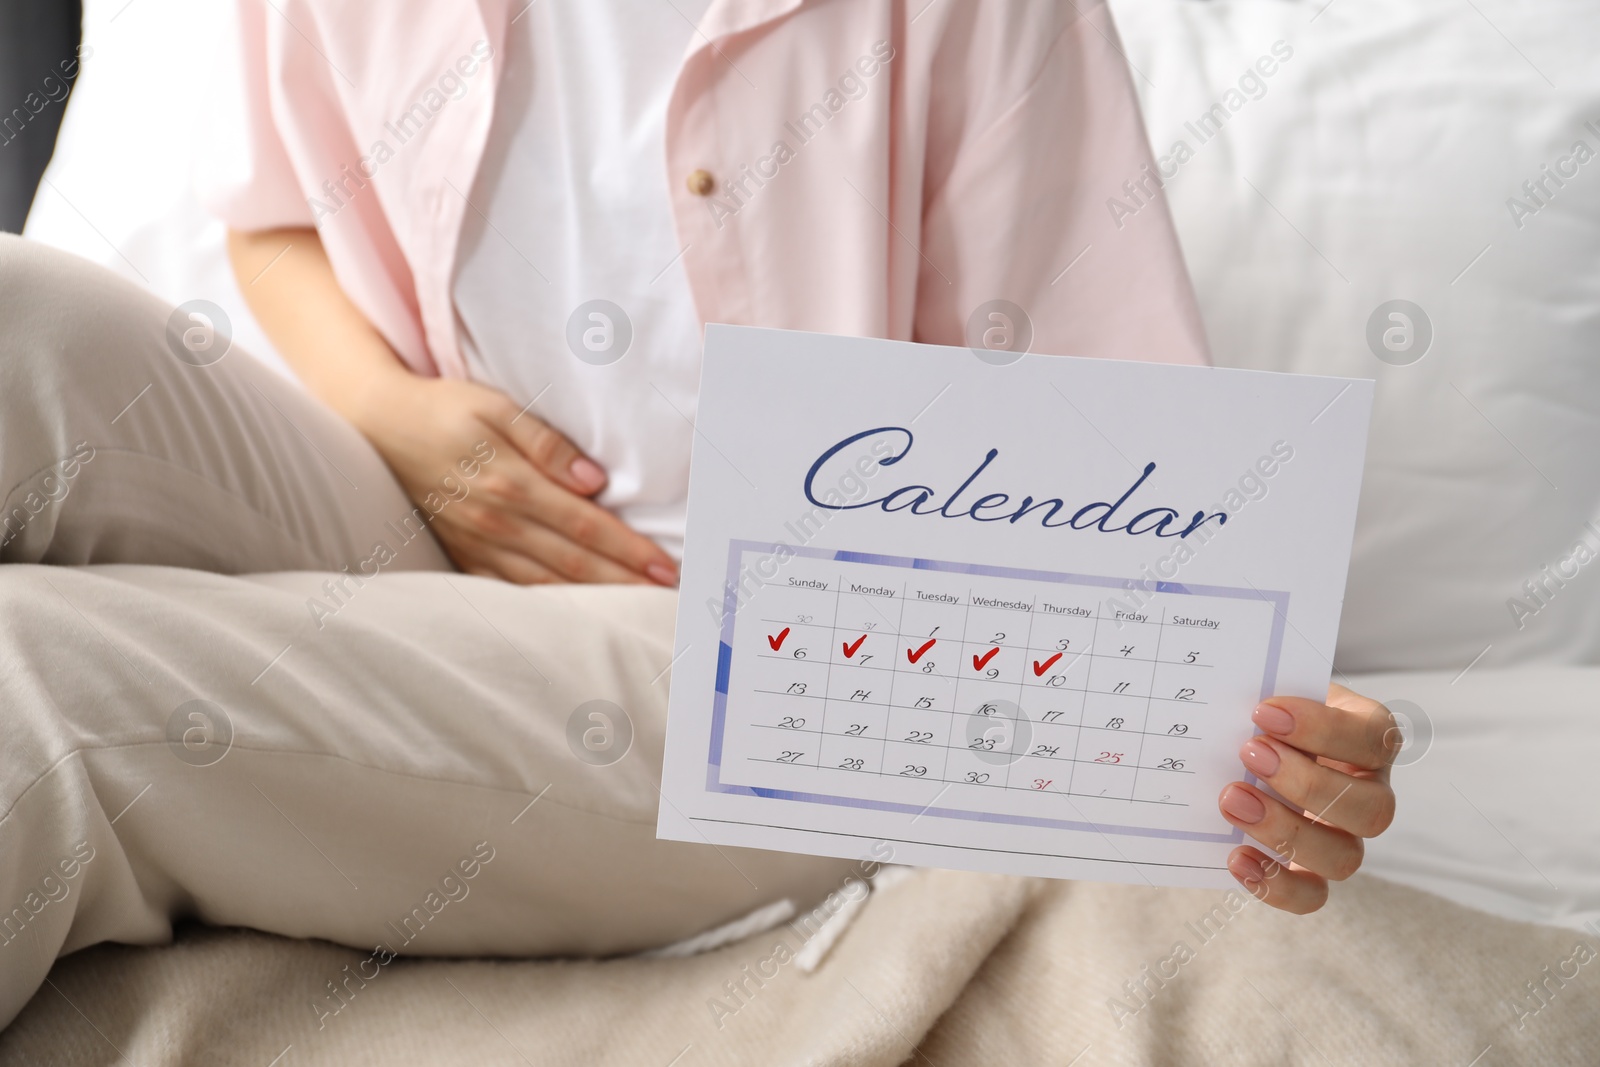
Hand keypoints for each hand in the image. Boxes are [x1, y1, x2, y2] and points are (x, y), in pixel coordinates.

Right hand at [354, 373, 678, 585]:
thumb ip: (547, 445)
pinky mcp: (464, 556)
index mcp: (511, 483)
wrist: (380, 425)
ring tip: (635, 610)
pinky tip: (576, 617)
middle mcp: (497, 522)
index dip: (630, 549)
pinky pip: (510, 590)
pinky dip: (546, 607)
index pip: (586, 525)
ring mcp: (478, 545)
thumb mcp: (497, 408)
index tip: (665, 567)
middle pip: (574, 562)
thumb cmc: (446, 409)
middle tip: (667, 597)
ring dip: (594, 600)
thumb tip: (593, 481)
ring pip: (546, 584)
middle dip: (625, 581)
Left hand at [1216, 682, 1397, 913]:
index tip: (1264, 712)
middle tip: (1249, 753)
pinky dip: (1276, 884)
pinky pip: (1311, 895)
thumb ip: (1264, 686)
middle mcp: (1369, 792)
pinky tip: (1237, 857)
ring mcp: (1345, 836)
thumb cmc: (1270, 709)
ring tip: (1231, 800)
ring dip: (1286, 831)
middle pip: (1371, 809)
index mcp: (1370, 740)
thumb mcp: (1275, 687)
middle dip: (1308, 784)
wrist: (1252, 741)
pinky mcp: (1314, 872)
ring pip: (1345, 857)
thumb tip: (1222, 691)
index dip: (1324, 728)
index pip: (1372, 738)